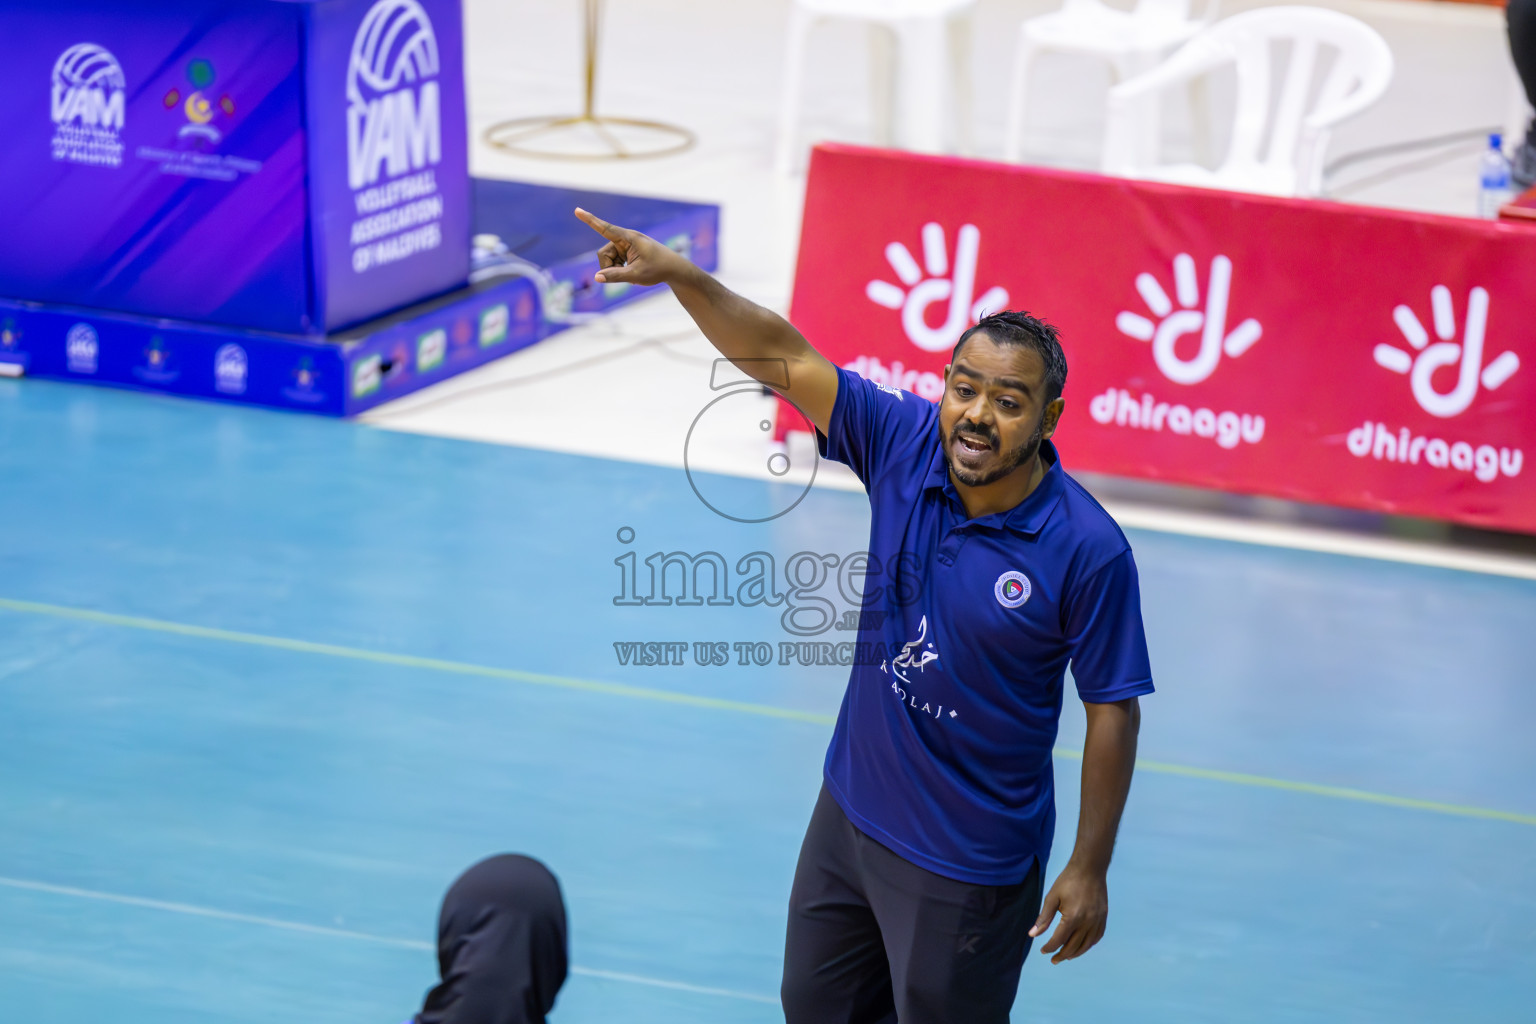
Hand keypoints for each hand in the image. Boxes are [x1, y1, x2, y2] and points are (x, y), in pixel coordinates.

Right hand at [574, 208, 688, 287]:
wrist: (674, 270)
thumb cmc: (658, 270)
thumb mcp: (636, 275)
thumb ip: (615, 276)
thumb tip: (596, 277)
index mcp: (629, 238)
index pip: (605, 228)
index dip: (590, 220)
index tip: (577, 210)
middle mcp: (626, 239)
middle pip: (604, 253)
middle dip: (609, 267)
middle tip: (624, 275)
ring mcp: (626, 245)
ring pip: (608, 258)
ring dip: (614, 269)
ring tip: (631, 274)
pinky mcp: (627, 252)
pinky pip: (614, 261)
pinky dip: (619, 269)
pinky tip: (632, 272)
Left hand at [1029, 863, 1108, 963]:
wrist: (1090, 868)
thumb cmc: (1068, 881)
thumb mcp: (1052, 897)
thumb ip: (1043, 918)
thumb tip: (1032, 935)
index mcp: (1073, 917)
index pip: (1059, 940)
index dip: (1050, 947)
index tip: (1043, 951)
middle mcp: (1087, 922)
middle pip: (1073, 946)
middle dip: (1062, 954)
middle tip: (1053, 959)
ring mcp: (1097, 921)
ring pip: (1086, 945)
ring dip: (1075, 953)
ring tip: (1066, 956)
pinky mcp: (1103, 918)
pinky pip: (1096, 937)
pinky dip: (1088, 945)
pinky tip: (1081, 946)